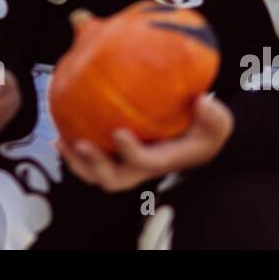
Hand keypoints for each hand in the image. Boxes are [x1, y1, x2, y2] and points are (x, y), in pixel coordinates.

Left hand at [58, 94, 234, 191]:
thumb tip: (202, 101)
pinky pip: (91, 157)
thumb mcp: (218, 122)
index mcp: (164, 160)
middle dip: (95, 166)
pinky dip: (74, 149)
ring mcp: (127, 163)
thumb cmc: (206, 130)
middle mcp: (142, 166)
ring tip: (61, 141)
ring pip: (97, 173)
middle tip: (80, 144)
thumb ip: (213, 115)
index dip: (130, 152)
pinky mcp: (117, 154)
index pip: (144, 162)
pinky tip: (61, 128)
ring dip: (77, 161)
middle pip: (114, 178)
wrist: (198, 138)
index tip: (118, 132)